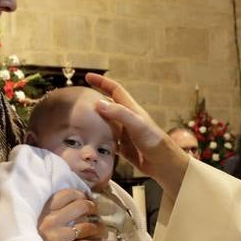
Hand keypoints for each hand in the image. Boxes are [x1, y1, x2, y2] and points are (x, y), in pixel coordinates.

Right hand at [38, 189, 101, 240]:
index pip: (67, 194)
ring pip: (86, 227)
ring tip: (101, 228)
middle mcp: (51, 220)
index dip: (81, 194)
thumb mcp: (34, 219)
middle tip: (96, 212)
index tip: (87, 198)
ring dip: (98, 227)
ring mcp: (57, 236)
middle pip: (81, 207)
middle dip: (92, 208)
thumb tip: (76, 202)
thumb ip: (50, 211)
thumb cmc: (28, 239)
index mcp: (43, 210)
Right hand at [87, 72, 189, 193]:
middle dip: (94, 101)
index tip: (87, 76)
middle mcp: (126, 119)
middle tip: (77, 102)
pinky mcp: (122, 147)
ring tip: (77, 122)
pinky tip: (87, 143)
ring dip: (93, 121)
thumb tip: (98, 103)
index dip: (102, 82)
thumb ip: (119, 113)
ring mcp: (124, 133)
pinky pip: (106, 140)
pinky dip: (97, 139)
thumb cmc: (153, 141)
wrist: (164, 164)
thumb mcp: (137, 124)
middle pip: (108, 105)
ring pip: (105, 123)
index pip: (114, 89)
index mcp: (130, 109)